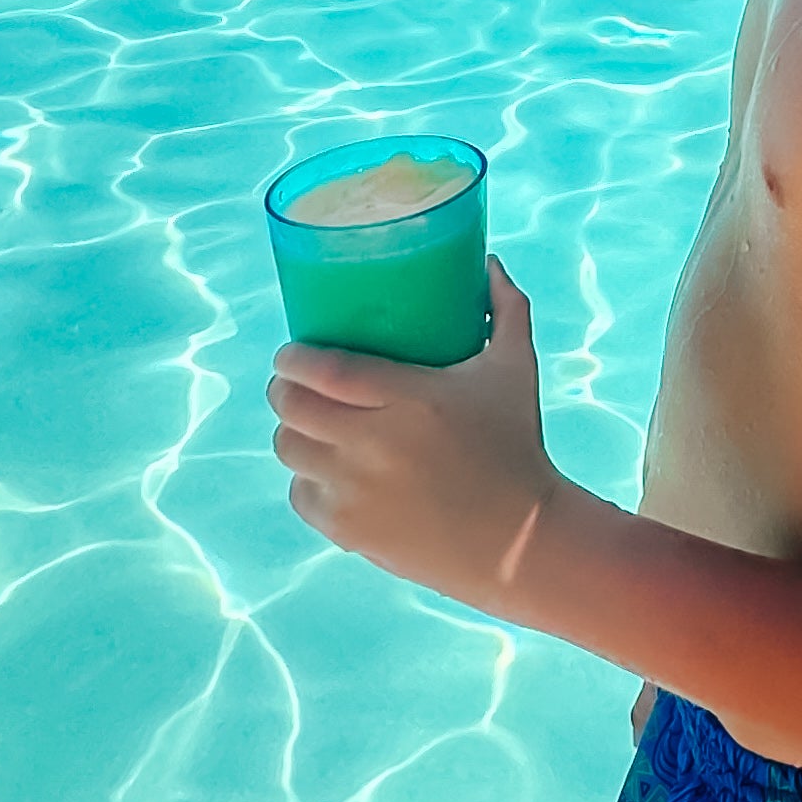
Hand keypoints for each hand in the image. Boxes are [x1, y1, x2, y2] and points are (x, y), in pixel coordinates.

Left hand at [269, 258, 562, 613]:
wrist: (519, 539)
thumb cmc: (517, 446)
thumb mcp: (516, 370)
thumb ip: (507, 310)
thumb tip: (490, 262)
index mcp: (411, 398)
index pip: (325, 369)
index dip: (293, 358)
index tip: (290, 352)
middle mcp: (375, 444)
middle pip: (293, 407)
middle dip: (283, 389)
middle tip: (294, 383)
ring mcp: (356, 490)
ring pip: (289, 449)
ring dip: (293, 431)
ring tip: (308, 423)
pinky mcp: (348, 529)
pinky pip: (300, 493)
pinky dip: (308, 478)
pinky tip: (326, 468)